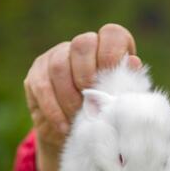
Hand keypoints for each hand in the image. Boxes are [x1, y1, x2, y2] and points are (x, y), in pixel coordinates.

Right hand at [24, 24, 140, 170]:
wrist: (76, 136)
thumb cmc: (104, 115)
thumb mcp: (118, 103)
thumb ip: (126, 84)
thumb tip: (132, 63)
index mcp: (107, 48)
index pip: (111, 34)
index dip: (112, 54)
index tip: (111, 83)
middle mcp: (81, 47)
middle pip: (82, 44)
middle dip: (87, 77)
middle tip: (91, 103)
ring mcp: (55, 57)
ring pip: (59, 66)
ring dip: (70, 98)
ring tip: (78, 119)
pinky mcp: (36, 75)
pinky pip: (42, 87)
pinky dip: (54, 110)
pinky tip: (64, 126)